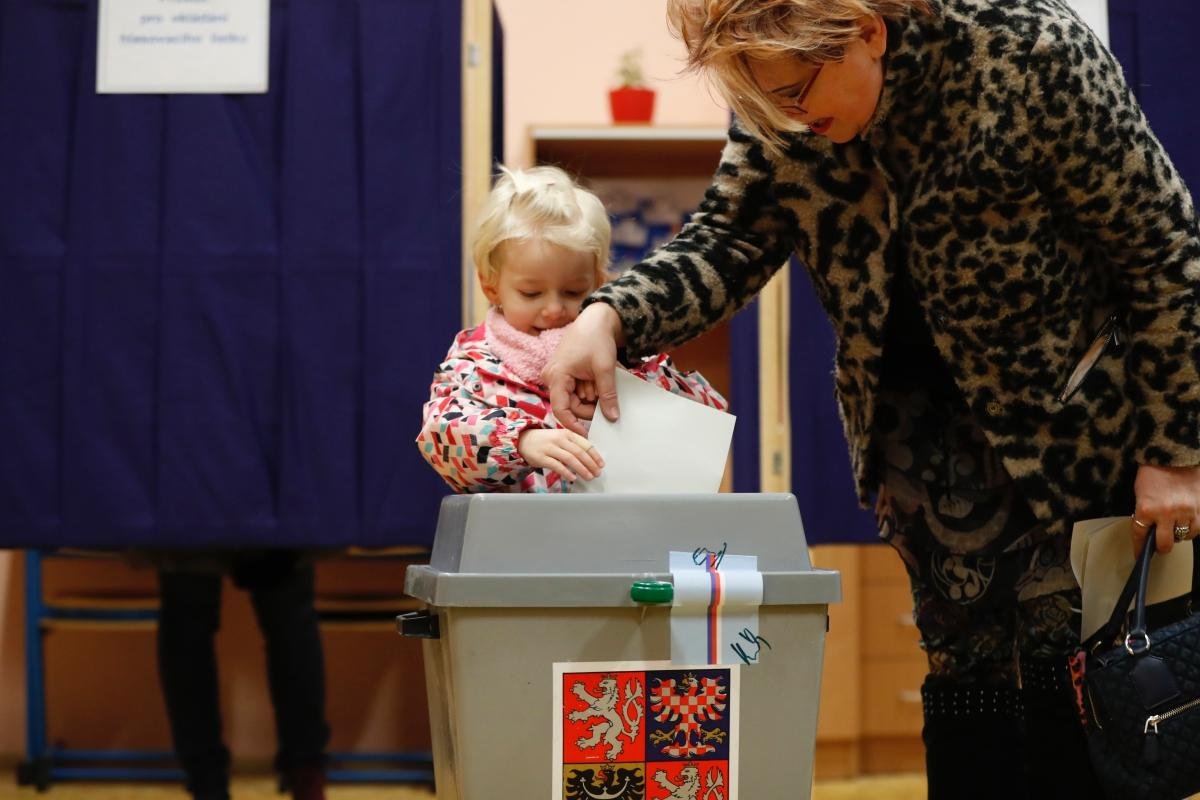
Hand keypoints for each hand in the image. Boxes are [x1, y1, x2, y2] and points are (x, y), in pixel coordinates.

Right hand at [517, 428, 603, 481]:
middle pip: (579, 452)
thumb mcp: (561, 437)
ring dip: (582, 469)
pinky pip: (556, 465)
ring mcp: (550, 448)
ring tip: (588, 477)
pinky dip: (566, 472)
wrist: (523, 440)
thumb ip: (575, 445)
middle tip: (597, 473)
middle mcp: (559, 439)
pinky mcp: (541, 457)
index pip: (585, 444)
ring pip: (570, 459)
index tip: (601, 464)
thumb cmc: (546, 441)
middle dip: (590, 464)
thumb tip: (591, 458)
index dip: (595, 455)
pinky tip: (572, 477)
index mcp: (567, 433)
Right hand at [543, 303, 623, 434]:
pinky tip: (597, 381)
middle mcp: (552, 377)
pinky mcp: (565, 373)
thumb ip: (607, 395)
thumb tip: (612, 418)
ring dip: (591, 396)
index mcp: (556, 376)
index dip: (574, 425)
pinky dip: (589, 389)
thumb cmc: (596, 339)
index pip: (562, 410)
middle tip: (607, 401)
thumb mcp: (605, 369)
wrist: (596, 319)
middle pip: (571, 405)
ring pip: (575, 398)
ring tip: (601, 382)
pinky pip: (576, 390)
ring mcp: (557, 375)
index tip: (588, 435)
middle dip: (590, 406)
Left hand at [1131, 464, 1199, 553]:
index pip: (1140, 536)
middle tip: (1161, 543)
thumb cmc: (1155, 473)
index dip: (1139, 548)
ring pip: (1182, 537)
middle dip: (1161, 547)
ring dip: (1178, 534)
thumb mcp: (1140, 492)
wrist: (1175, 456)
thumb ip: (1143, 512)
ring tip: (1175, 524)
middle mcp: (1165, 513)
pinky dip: (1192, 528)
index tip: (1139, 555)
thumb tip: (1146, 531)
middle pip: (1164, 544)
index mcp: (1145, 508)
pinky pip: (1197, 529)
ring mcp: (1185, 512)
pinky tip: (1187, 520)